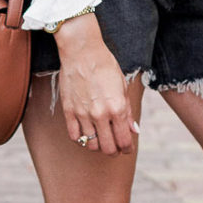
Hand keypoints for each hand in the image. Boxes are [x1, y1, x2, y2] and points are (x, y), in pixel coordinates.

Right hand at [55, 14, 136, 154]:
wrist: (82, 51)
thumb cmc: (105, 65)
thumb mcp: (123, 86)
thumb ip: (128, 111)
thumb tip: (134, 130)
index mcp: (117, 108)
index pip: (124, 140)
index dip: (127, 148)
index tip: (127, 148)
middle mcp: (100, 114)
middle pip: (108, 148)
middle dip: (114, 151)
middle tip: (115, 148)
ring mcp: (83, 114)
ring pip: (91, 145)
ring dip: (98, 146)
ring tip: (101, 140)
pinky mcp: (69, 111)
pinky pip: (74, 136)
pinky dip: (81, 139)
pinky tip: (86, 134)